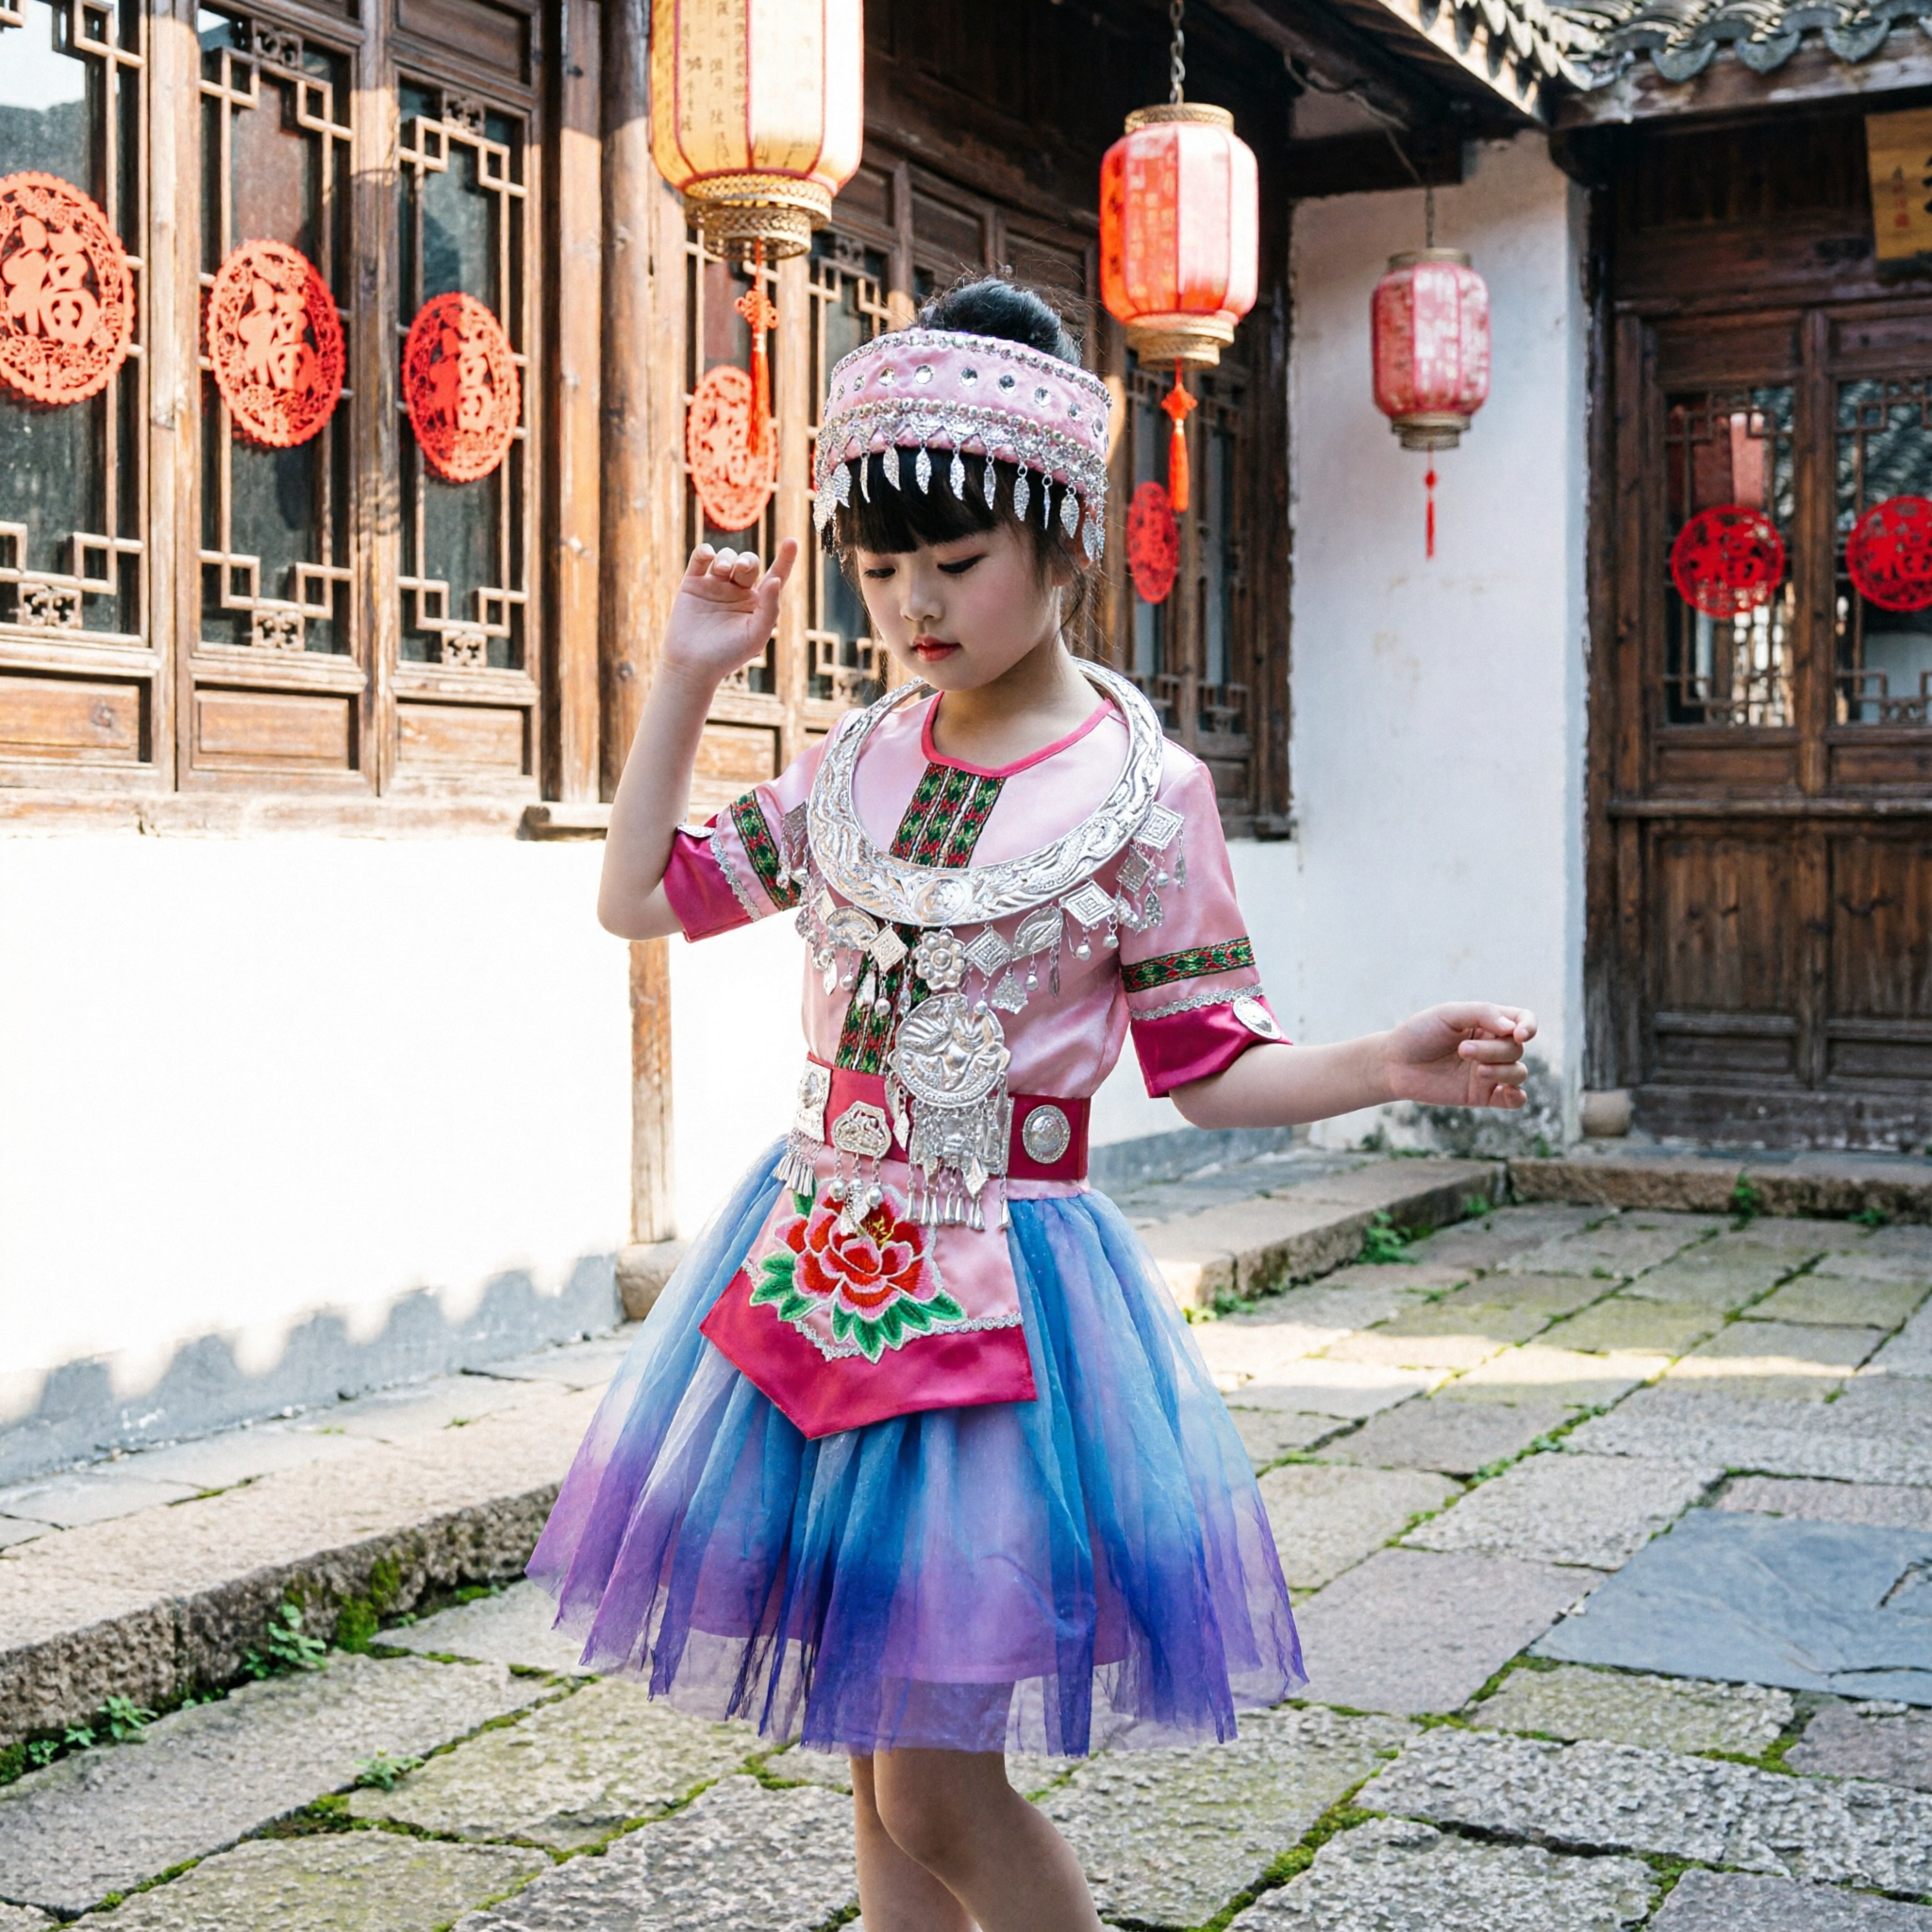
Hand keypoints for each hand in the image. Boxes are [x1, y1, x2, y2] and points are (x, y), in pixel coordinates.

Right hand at [661, 540, 797, 687]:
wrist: (692, 665)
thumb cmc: (728, 655)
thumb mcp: (757, 635)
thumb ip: (770, 608)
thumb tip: (776, 580)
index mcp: (758, 603)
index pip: (776, 575)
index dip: (785, 558)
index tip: (791, 541)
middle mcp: (738, 591)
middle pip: (749, 562)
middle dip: (747, 561)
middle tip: (741, 569)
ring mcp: (715, 586)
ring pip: (726, 557)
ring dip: (727, 558)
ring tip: (722, 571)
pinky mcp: (693, 584)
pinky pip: (701, 558)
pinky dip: (706, 552)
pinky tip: (709, 557)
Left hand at [1381, 1003, 1537, 1109]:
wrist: (1394, 1064)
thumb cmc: (1419, 1033)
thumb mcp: (1448, 1014)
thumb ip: (1482, 1014)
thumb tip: (1513, 1029)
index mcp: (1488, 1023)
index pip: (1523, 1020)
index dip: (1529, 1026)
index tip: (1519, 1034)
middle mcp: (1492, 1047)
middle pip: (1516, 1049)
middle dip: (1494, 1050)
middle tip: (1462, 1050)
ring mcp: (1489, 1072)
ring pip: (1518, 1072)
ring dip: (1502, 1071)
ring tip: (1476, 1070)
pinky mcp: (1483, 1095)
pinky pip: (1514, 1099)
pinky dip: (1517, 1097)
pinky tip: (1505, 1093)